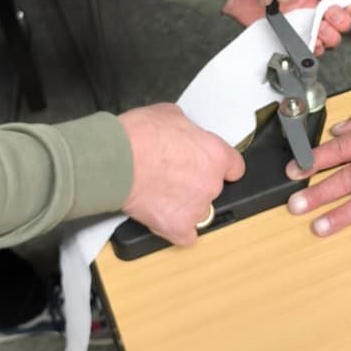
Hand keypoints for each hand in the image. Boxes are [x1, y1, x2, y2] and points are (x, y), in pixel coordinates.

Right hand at [120, 103, 245, 245]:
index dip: (220, 168)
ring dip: (186, 206)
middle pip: (214, 190)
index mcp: (216, 155)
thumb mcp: (170, 115)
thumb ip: (186, 130)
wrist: (116, 161)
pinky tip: (163, 216)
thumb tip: (183, 134)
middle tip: (173, 176)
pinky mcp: (178, 227)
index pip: (234, 167)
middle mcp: (212, 184)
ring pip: (199, 212)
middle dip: (196, 184)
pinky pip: (186, 235)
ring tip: (161, 195)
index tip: (210, 169)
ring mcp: (197, 208)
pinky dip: (176, 228)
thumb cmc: (138, 136)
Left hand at [223, 0, 350, 50]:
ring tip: (321, 30)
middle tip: (335, 19)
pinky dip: (314, 47)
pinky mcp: (293, 36)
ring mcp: (306, 22)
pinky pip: (310, 47)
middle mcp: (317, 5)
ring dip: (330, 35)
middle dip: (341, 21)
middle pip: (343, 18)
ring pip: (330, 35)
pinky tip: (313, 42)